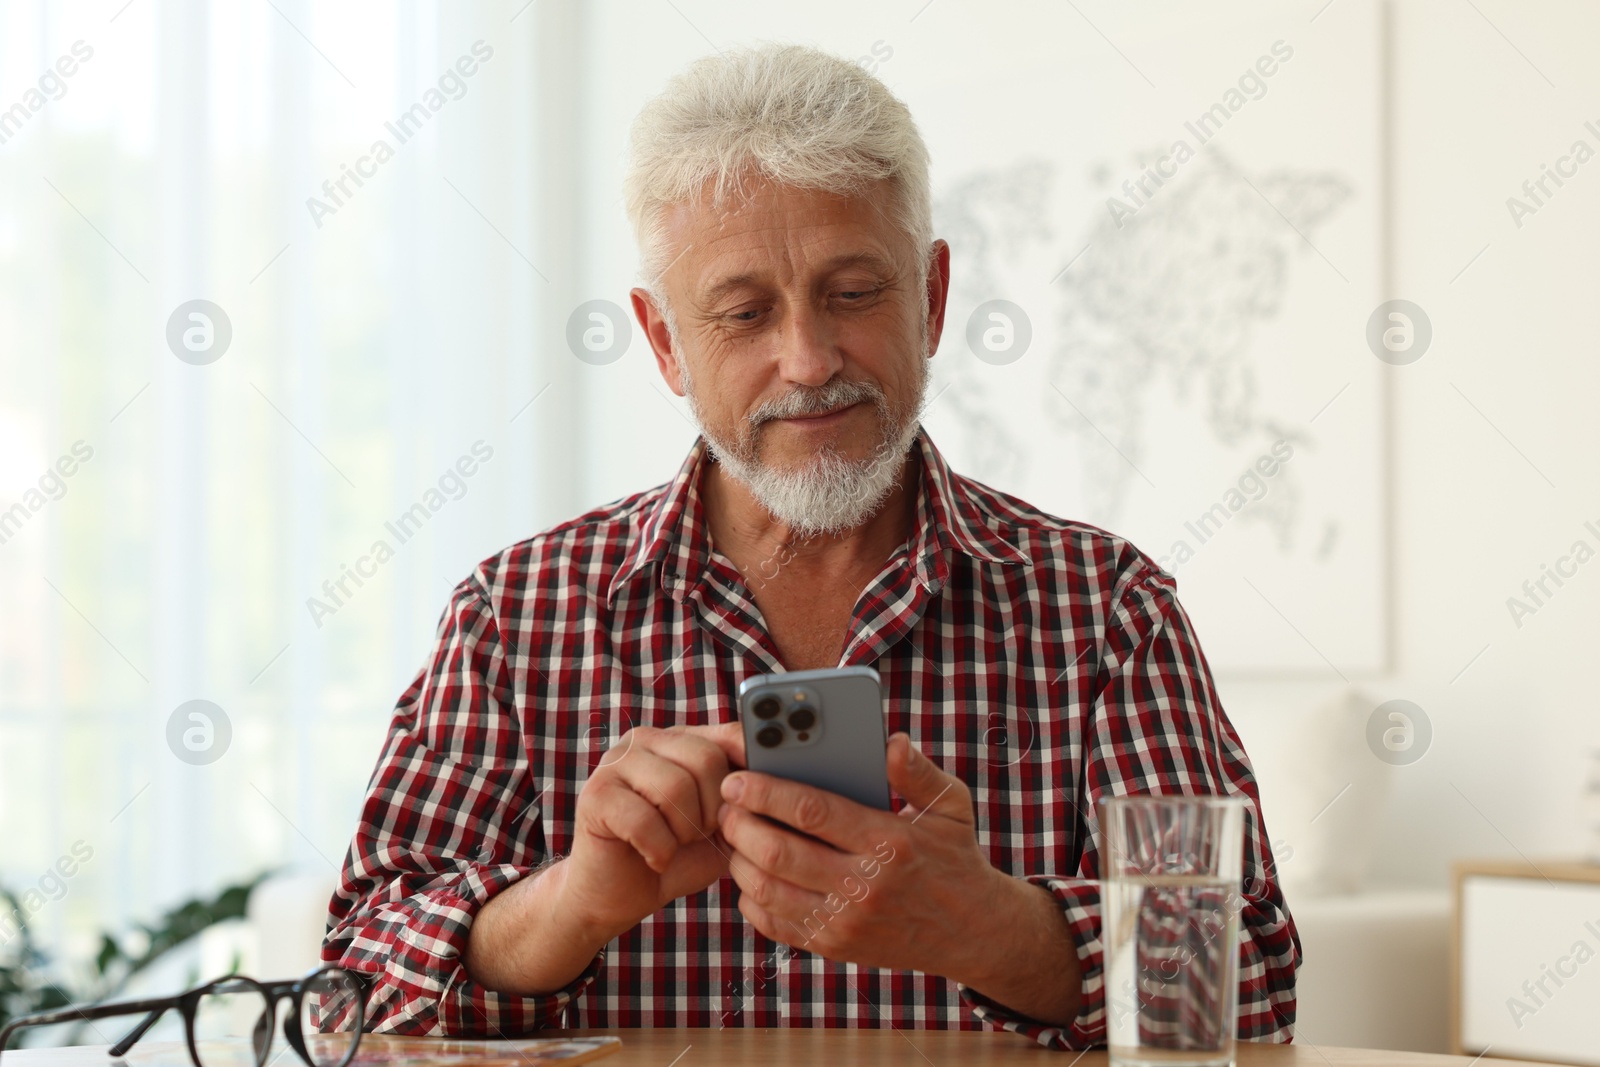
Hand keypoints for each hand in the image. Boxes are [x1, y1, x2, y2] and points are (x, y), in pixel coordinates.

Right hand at [560, 721, 745, 943]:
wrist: (617, 896)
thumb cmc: (674, 858)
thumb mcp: (722, 827)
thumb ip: (746, 801)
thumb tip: (785, 784)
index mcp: (680, 740)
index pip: (729, 733)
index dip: (751, 765)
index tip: (763, 799)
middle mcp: (646, 740)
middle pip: (706, 758)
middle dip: (714, 810)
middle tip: (699, 835)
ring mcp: (615, 762)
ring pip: (676, 786)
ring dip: (684, 832)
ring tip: (674, 845)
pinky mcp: (595, 795)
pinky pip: (645, 819)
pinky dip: (659, 851)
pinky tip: (654, 859)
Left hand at [716, 730, 1013, 984]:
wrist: (972, 931)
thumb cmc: (954, 855)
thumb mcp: (950, 804)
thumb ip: (916, 770)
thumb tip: (889, 741)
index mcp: (888, 841)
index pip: (811, 811)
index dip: (765, 792)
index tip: (737, 778)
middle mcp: (864, 885)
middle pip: (777, 852)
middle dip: (739, 824)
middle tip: (725, 804)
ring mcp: (846, 922)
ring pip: (768, 889)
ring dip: (739, 859)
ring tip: (735, 835)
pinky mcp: (835, 947)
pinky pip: (775, 923)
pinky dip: (751, 897)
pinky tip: (751, 873)